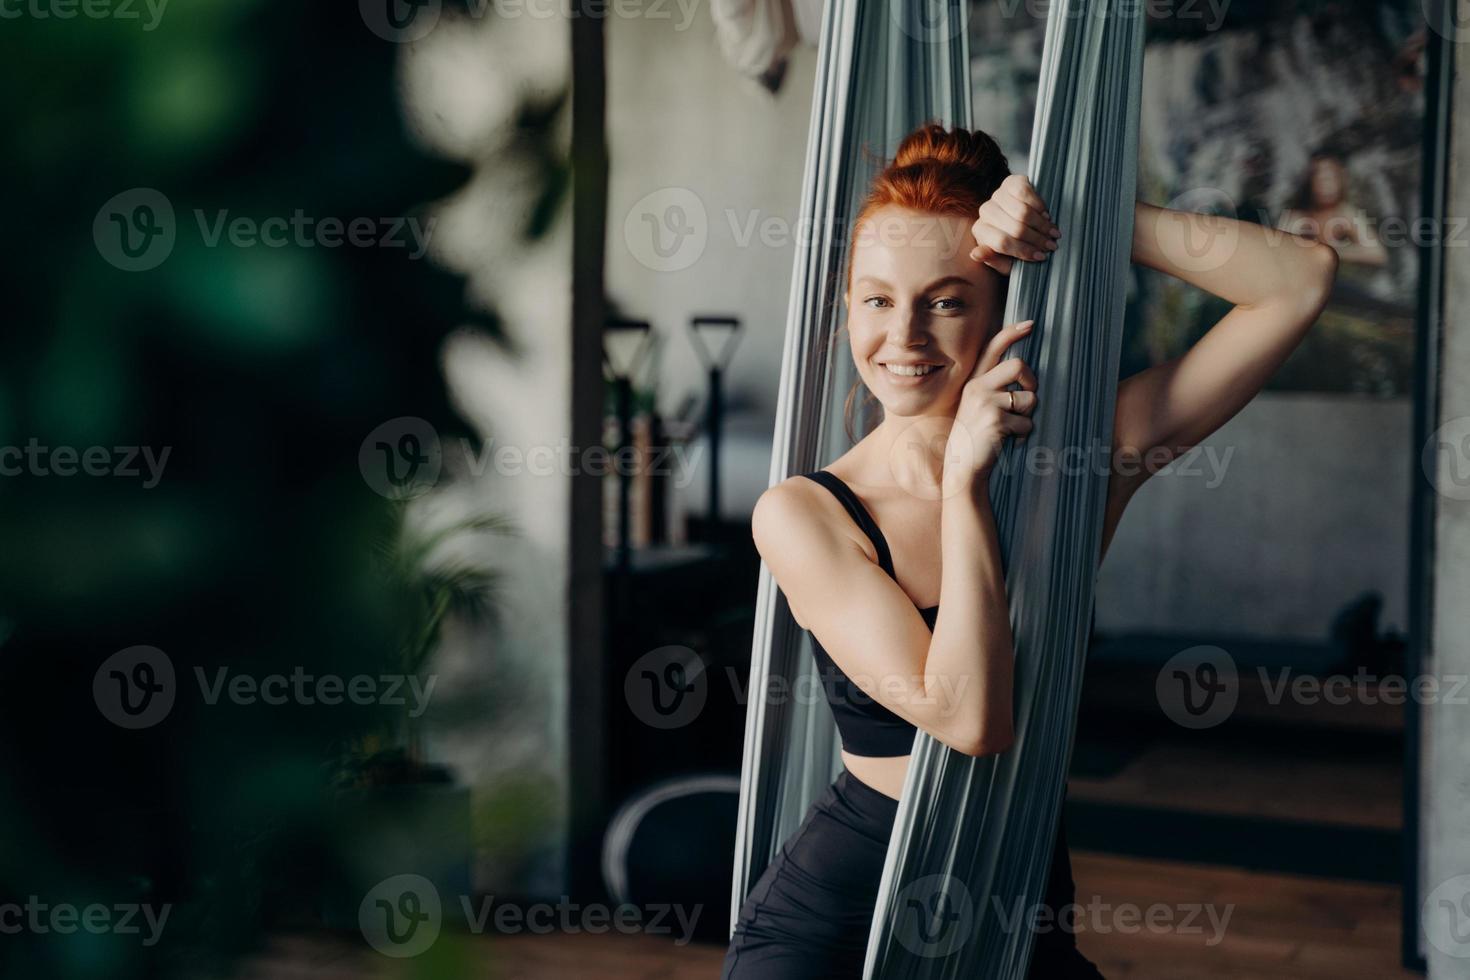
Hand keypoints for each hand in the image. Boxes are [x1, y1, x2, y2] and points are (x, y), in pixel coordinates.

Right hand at [944, 319, 1037, 489]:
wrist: (962, 467)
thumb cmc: (975, 437)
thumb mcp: (976, 406)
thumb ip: (993, 388)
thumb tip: (1024, 374)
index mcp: (973, 381)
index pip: (992, 348)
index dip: (1012, 333)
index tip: (1030, 324)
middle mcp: (977, 387)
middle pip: (1019, 366)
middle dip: (1032, 383)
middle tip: (1028, 397)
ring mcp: (986, 403)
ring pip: (1029, 398)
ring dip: (1028, 416)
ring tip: (1012, 428)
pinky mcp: (996, 419)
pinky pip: (1027, 423)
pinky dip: (1023, 435)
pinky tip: (1008, 442)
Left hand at [969, 174, 1059, 275]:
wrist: (1024, 226)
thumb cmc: (1014, 246)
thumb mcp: (1004, 261)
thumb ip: (992, 259)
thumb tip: (975, 254)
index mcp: (980, 231)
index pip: (1003, 242)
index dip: (1025, 250)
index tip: (1041, 256)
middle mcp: (985, 212)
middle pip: (1015, 228)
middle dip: (1037, 239)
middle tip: (1051, 245)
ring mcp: (997, 195)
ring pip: (1022, 212)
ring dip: (1041, 225)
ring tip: (1052, 233)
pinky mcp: (1010, 182)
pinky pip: (1024, 193)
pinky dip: (1039, 206)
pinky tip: (1046, 215)